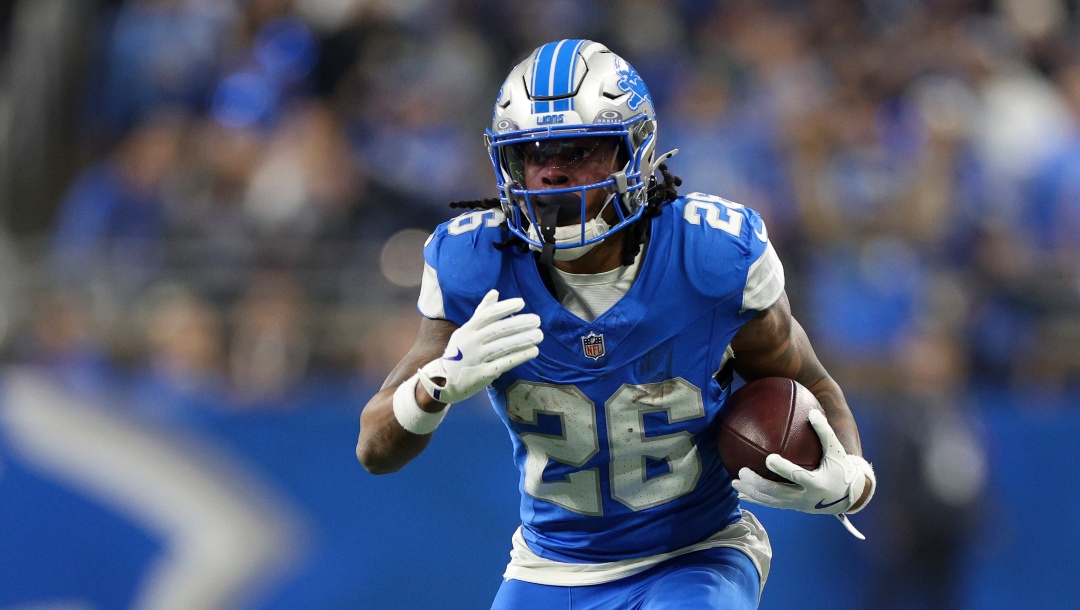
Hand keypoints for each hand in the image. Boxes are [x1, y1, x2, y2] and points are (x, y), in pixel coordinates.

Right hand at [418, 289, 541, 404]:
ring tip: (539, 335)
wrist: (443, 381)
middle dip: (519, 324)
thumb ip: (482, 312)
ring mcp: (476, 359)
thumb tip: (495, 292)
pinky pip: (504, 363)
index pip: (487, 315)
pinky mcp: (483, 374)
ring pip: (503, 346)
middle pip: (498, 330)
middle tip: (537, 320)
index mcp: (467, 330)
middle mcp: (471, 343)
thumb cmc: (459, 352)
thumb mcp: (466, 331)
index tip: (521, 303)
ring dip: (523, 340)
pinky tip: (533, 351)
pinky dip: (520, 356)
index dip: (505, 308)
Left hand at [731, 409, 875, 538]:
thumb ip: (824, 432)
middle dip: (758, 484)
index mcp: (817, 483)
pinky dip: (756, 498)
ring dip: (752, 493)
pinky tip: (741, 492)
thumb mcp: (836, 451)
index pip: (796, 476)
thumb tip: (811, 412)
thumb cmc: (841, 468)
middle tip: (742, 471)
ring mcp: (798, 504)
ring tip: (734, 483)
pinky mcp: (793, 507)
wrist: (849, 496)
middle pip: (777, 493)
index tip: (768, 458)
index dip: (782, 469)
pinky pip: (771, 504)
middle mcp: (805, 497)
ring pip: (771, 501)